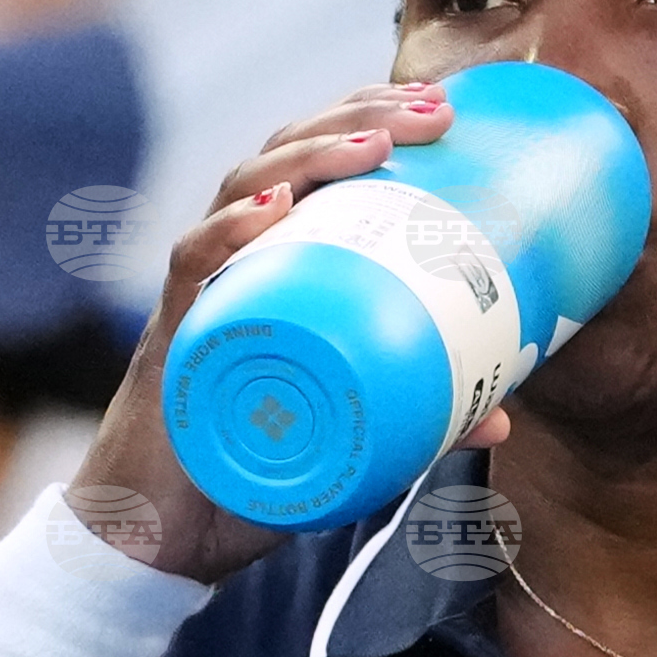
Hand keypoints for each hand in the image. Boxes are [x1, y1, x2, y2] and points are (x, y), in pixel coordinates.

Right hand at [72, 78, 508, 584]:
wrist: (156, 546)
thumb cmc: (242, 479)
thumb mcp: (346, 448)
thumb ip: (413, 425)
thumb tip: (500, 420)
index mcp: (272, 267)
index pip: (315, 163)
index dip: (372, 119)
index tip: (443, 110)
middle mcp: (233, 264)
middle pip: (286, 152)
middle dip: (358, 116)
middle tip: (431, 112)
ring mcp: (199, 297)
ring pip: (241, 190)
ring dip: (306, 155)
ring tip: (371, 145)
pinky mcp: (170, 342)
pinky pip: (192, 269)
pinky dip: (225, 234)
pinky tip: (269, 208)